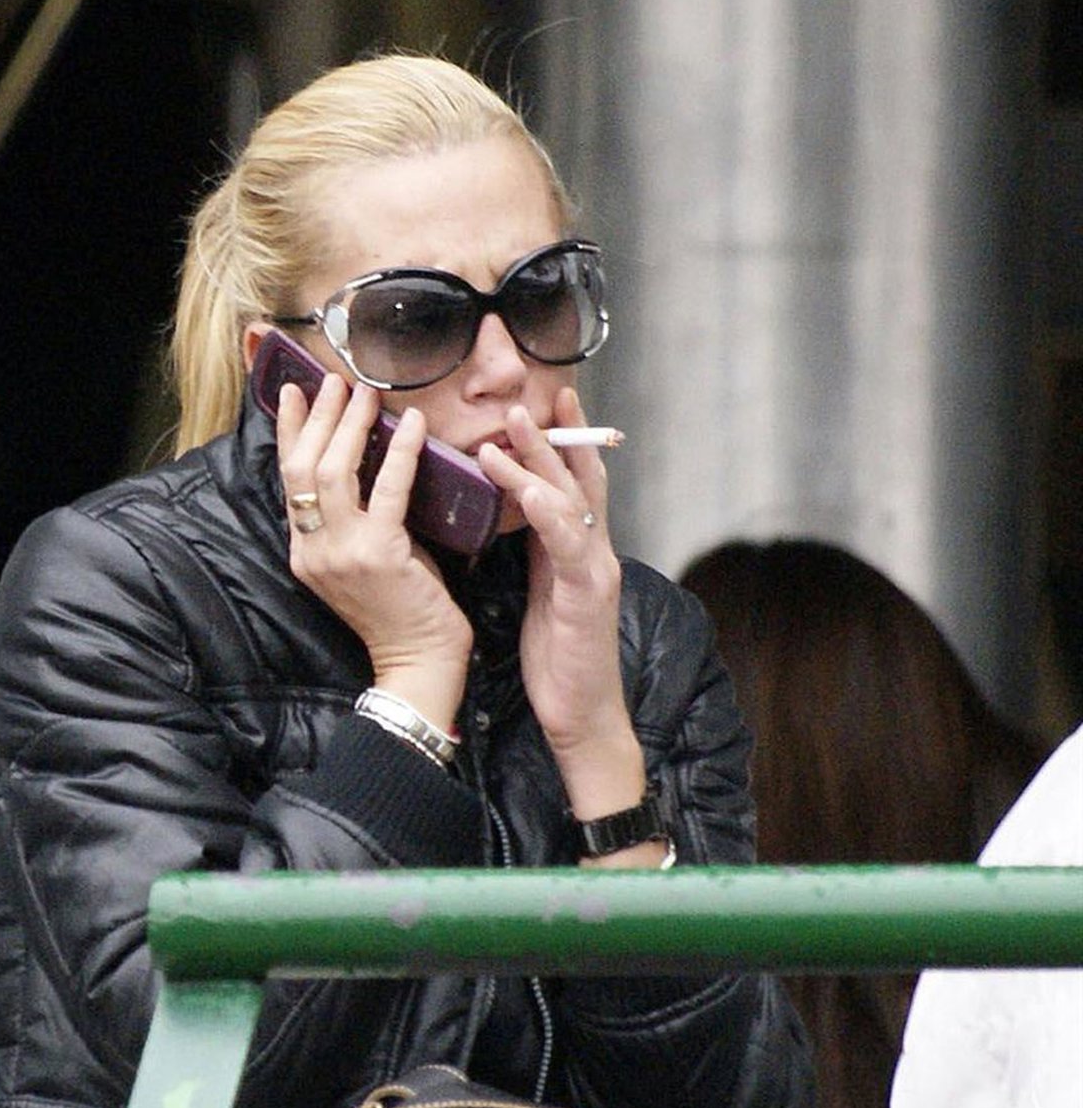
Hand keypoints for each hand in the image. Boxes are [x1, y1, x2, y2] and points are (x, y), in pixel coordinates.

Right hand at [276, 375, 471, 730]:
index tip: (293, 392)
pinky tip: (413, 423)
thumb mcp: (361, 563)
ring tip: (366, 393)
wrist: (418, 663)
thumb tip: (367, 464)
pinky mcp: (379, 554)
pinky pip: (389, 489)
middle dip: (318, 417)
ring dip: (351, 425)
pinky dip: (401, 451)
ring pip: (335, 472)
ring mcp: (342, 553)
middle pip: (304, 467)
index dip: (289, 431)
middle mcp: (313, 550)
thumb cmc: (400, 613)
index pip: (288, 479)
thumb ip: (353, 523)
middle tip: (335, 382)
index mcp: (304, 552)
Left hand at [477, 387, 647, 819]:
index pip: (571, 483)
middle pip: (579, 477)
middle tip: (532, 391)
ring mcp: (595, 569)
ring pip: (572, 499)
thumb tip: (511, 515)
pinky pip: (567, 542)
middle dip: (558, 432)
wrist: (583, 715)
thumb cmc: (558, 659)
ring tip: (514, 422)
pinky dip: (549, 511)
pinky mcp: (587, 594)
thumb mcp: (542, 594)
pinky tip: (528, 488)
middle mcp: (594, 551)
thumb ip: (535, 553)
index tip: (540, 401)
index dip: (559, 442)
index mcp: (577, 551)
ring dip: (544, 457)